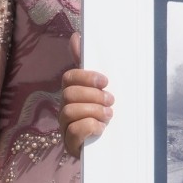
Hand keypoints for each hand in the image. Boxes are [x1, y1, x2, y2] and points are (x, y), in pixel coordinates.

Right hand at [59, 34, 113, 157]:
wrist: (117, 146)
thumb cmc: (108, 112)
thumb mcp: (104, 88)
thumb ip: (91, 65)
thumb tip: (76, 36)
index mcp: (74, 93)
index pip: (69, 77)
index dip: (87, 77)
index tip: (105, 81)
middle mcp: (65, 109)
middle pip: (70, 93)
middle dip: (94, 96)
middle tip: (111, 101)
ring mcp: (66, 127)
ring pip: (71, 111)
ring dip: (94, 112)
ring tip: (108, 116)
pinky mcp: (71, 145)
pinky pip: (74, 131)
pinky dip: (91, 127)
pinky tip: (101, 129)